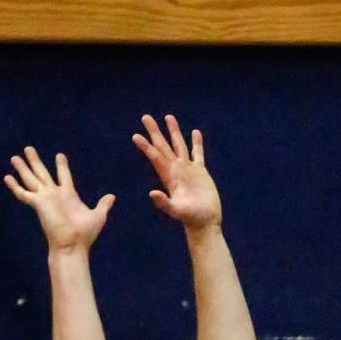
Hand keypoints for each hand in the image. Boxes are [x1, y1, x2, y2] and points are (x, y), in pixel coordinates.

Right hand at [4, 147, 114, 250]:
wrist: (73, 246)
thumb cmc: (85, 234)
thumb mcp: (98, 215)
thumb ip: (103, 205)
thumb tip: (112, 196)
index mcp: (69, 195)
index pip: (64, 175)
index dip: (61, 165)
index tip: (59, 154)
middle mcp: (55, 195)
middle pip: (43, 173)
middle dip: (35, 161)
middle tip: (28, 148)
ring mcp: (45, 199)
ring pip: (31, 179)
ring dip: (22, 168)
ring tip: (14, 157)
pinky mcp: (38, 204)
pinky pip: (23, 193)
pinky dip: (14, 186)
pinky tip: (7, 177)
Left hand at [133, 114, 221, 230]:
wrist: (205, 222)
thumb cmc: (190, 218)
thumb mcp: (176, 211)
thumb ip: (164, 203)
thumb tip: (151, 193)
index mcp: (169, 177)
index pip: (155, 157)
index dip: (146, 146)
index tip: (136, 135)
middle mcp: (176, 170)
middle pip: (164, 146)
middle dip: (155, 132)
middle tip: (145, 117)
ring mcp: (188, 170)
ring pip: (179, 146)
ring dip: (174, 132)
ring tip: (168, 117)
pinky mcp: (201, 172)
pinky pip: (198, 154)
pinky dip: (196, 143)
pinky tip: (195, 132)